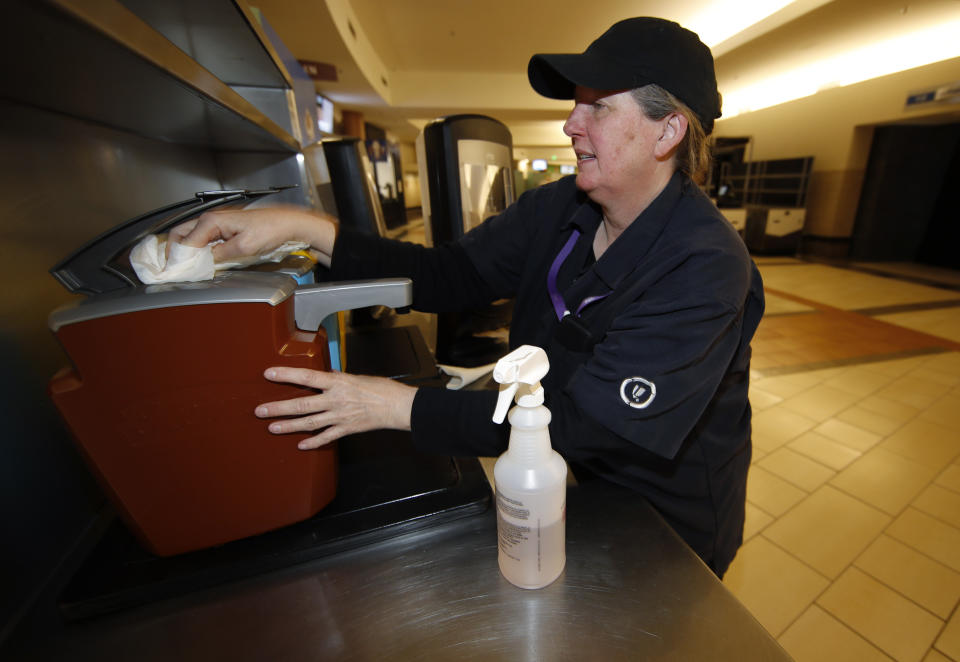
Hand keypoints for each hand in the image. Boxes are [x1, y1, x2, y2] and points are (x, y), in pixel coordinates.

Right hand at [169, 205, 338, 266]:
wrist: (286, 224)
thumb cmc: (270, 230)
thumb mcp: (243, 248)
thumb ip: (219, 255)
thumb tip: (202, 263)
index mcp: (212, 221)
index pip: (185, 242)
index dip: (179, 259)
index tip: (177, 272)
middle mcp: (211, 219)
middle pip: (180, 234)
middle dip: (175, 252)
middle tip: (175, 269)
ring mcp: (216, 223)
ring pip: (190, 236)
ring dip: (186, 252)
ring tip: (188, 268)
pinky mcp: (223, 229)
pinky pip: (203, 239)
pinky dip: (198, 250)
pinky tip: (202, 262)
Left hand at [254, 367, 416, 448]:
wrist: (397, 406)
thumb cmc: (381, 388)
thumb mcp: (357, 376)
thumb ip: (338, 378)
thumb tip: (326, 376)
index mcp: (338, 383)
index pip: (307, 377)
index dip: (287, 375)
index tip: (269, 374)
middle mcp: (336, 400)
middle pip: (302, 404)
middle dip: (279, 408)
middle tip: (260, 411)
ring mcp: (339, 416)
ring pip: (309, 422)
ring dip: (289, 426)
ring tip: (272, 428)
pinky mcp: (346, 429)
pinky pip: (326, 437)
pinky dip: (313, 442)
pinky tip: (301, 445)